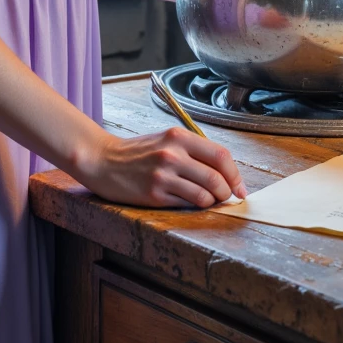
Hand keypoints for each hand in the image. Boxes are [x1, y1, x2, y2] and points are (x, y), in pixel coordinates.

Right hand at [76, 127, 246, 208]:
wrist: (103, 160)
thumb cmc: (137, 153)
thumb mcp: (165, 140)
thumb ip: (192, 151)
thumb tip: (224, 171)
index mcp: (178, 136)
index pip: (221, 155)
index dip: (235, 174)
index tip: (239, 188)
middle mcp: (172, 153)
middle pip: (217, 177)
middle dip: (227, 192)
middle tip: (226, 198)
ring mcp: (163, 174)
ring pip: (205, 194)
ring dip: (213, 202)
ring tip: (208, 201)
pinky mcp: (154, 193)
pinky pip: (187, 203)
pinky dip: (196, 206)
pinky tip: (191, 203)